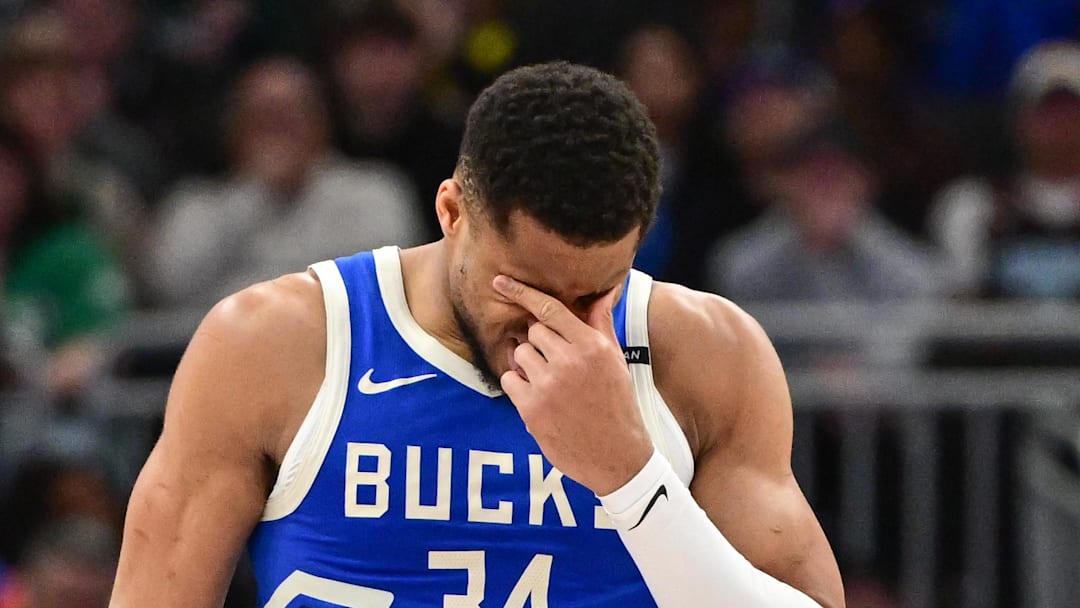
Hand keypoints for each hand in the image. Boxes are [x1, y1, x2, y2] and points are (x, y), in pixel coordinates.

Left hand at [493, 275, 653, 495]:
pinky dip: (519, 386)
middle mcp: (569, 361)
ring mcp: (548, 385)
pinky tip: (540, 398)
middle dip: (540, 344)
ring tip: (550, 383)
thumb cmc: (617, 402)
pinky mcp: (531, 408)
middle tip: (557, 364)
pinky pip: (509, 380)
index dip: (522, 292)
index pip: (550, 309)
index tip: (500, 281)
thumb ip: (601, 322)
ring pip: (519, 355)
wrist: (617, 455)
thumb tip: (605, 289)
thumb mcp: (615, 360)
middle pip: (533, 332)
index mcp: (592, 346)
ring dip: (528, 365)